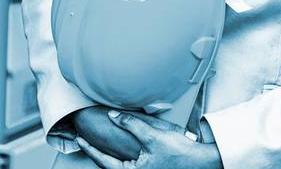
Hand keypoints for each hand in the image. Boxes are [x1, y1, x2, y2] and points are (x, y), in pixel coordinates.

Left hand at [75, 111, 222, 168]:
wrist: (201, 161)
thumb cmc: (180, 153)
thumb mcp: (152, 135)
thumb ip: (130, 125)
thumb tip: (114, 117)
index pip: (103, 160)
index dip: (89, 148)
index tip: (80, 139)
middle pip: (109, 165)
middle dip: (97, 153)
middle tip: (86, 141)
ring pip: (120, 165)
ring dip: (110, 155)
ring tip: (102, 144)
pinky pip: (130, 164)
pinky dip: (122, 156)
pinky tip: (124, 148)